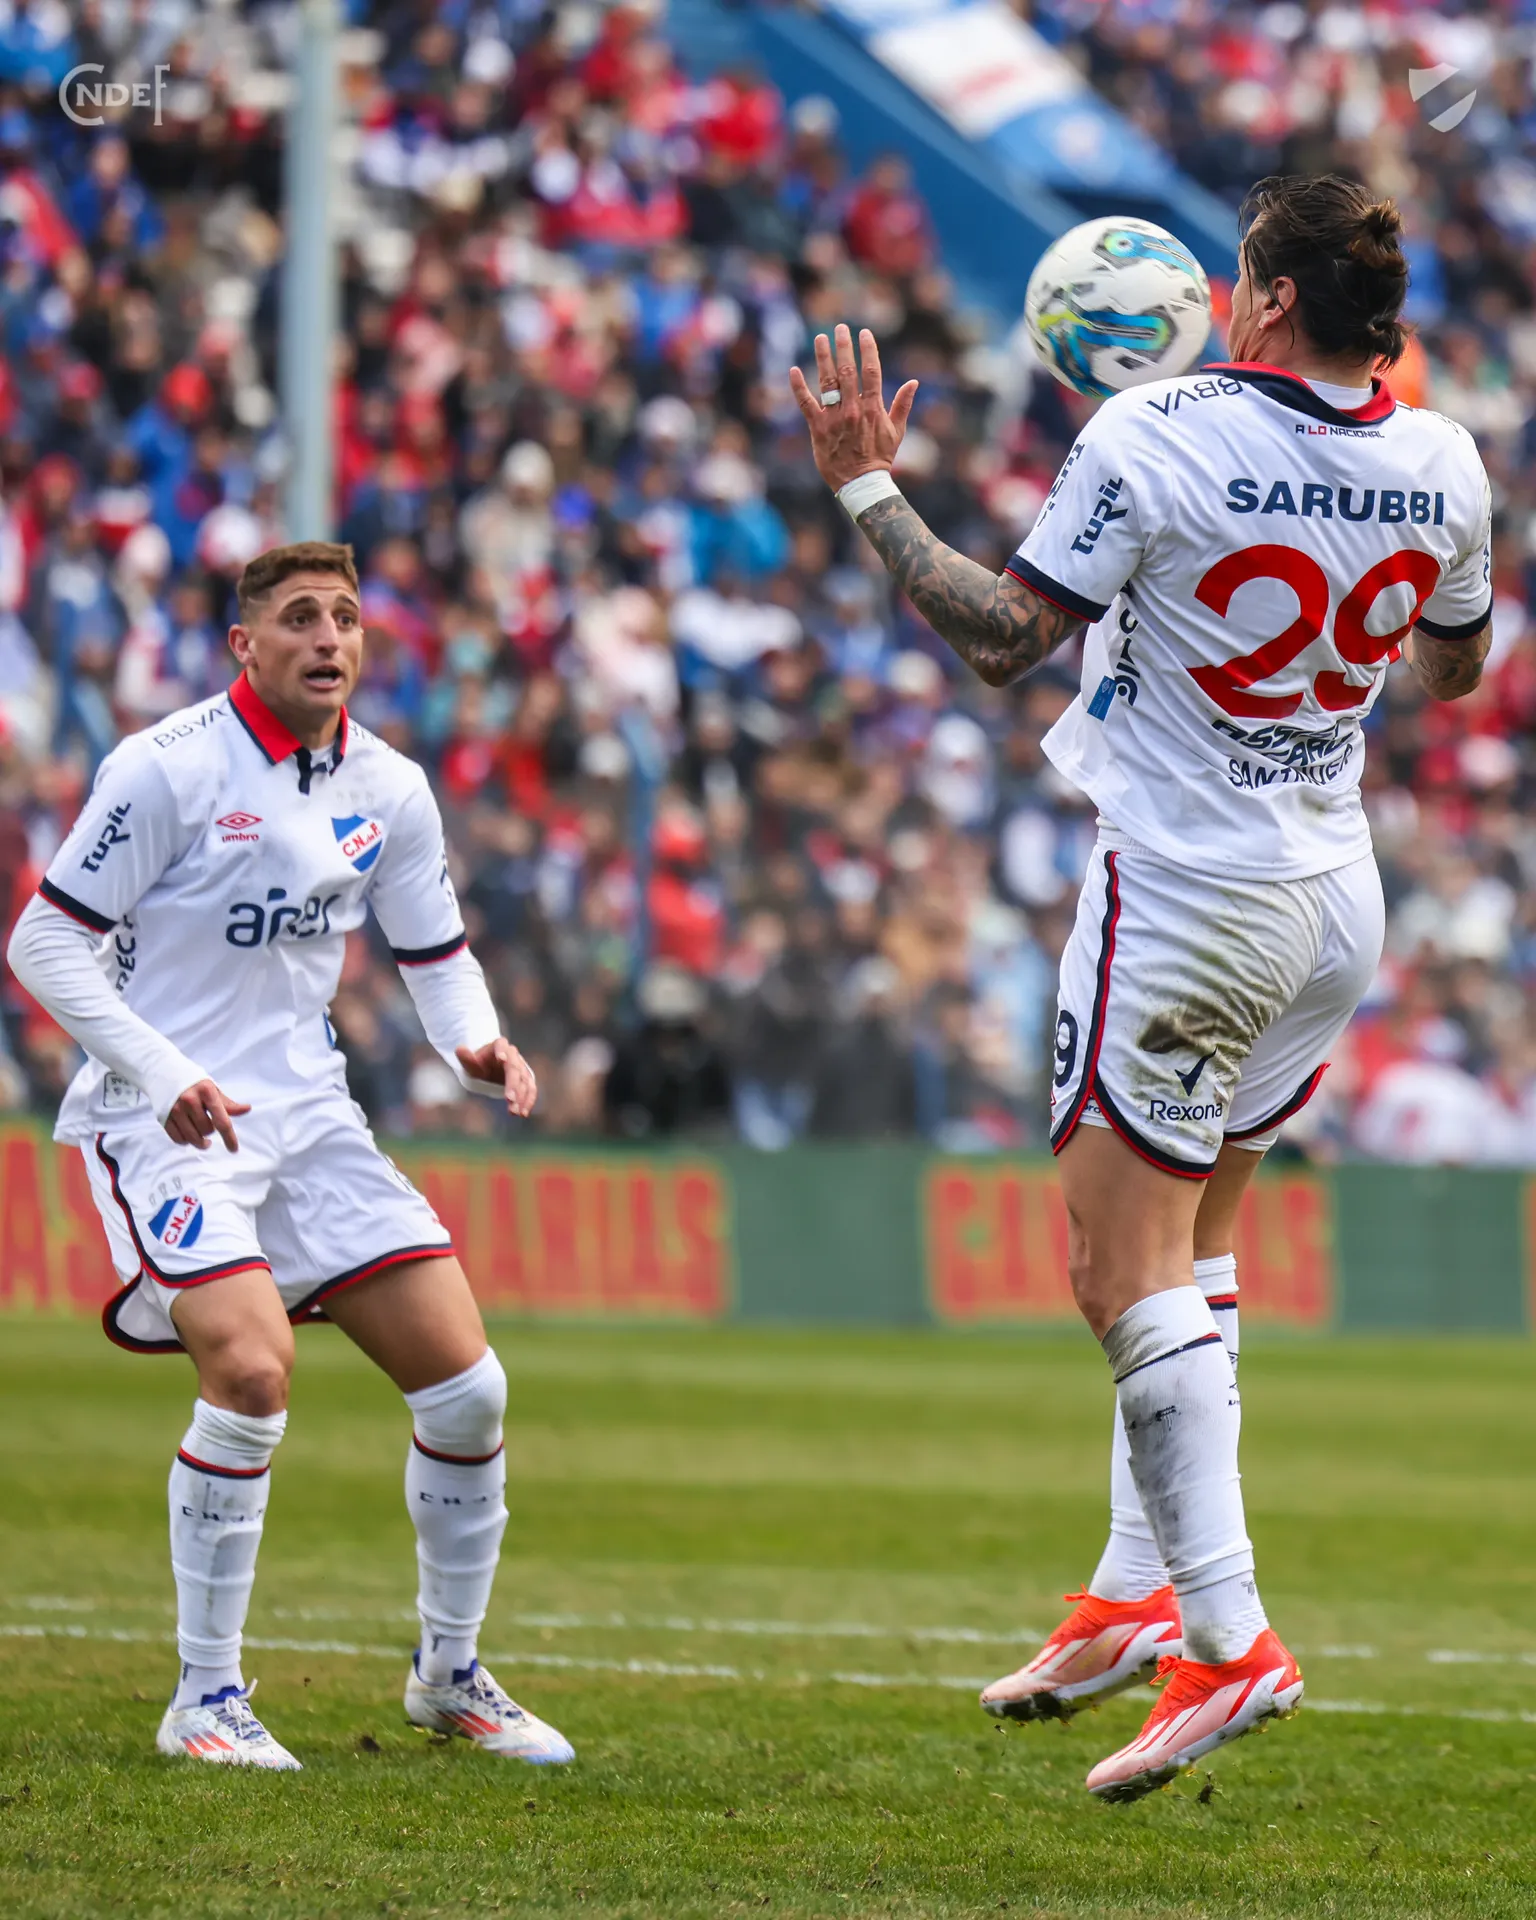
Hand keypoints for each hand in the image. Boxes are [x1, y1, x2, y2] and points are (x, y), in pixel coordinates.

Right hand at [165, 1079, 249, 1153]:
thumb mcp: (212, 1088)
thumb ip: (227, 1103)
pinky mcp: (164, 1117)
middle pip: (207, 1130)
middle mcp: (189, 1100)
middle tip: (209, 1124)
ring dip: (200, 1142)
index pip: (221, 1120)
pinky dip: (186, 1142)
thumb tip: (247, 1109)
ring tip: (204, 1139)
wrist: (163, 1071)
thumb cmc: (193, 1082)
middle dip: (211, 1132)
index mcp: (206, 1091)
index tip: (234, 1150)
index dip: (229, 1138)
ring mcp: (175, 1109)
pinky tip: (190, 1136)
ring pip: (192, 1138)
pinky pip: (178, 1139)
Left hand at [456, 1037, 537, 1116]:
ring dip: (521, 1097)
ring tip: (514, 1112)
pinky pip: (531, 1089)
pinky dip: (528, 1101)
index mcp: (499, 1046)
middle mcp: (513, 1055)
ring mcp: (522, 1067)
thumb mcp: (470, 1063)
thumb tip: (459, 1049)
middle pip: (515, 1069)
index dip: (502, 1051)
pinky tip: (523, 1113)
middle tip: (509, 1099)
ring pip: (524, 1081)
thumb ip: (465, 1058)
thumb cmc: (478, 1065)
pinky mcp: (527, 1079)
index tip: (501, 1059)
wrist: (489, 1070)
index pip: (501, 1045)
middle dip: (513, 1085)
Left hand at [789, 323, 918, 493]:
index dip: (868, 350)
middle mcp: (853, 410)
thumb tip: (913, 382)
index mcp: (873, 408)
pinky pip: (806, 404)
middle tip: (840, 328)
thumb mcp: (896, 431)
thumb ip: (902, 405)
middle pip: (847, 371)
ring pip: (827, 382)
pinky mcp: (817, 429)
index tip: (864, 333)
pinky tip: (793, 370)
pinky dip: (798, 387)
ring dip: (823, 358)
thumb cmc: (880, 457)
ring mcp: (834, 419)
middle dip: (843, 347)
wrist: (861, 483)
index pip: (871, 371)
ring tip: (820, 339)